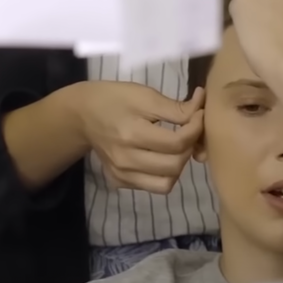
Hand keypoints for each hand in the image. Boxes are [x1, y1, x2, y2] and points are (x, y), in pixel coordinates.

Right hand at [74, 82, 204, 193]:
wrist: (82, 115)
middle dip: (189, 147)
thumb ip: (176, 108)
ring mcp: (121, 174)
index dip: (196, 129)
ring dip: (178, 166)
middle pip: (175, 165)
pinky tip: (160, 157)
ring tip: (176, 148)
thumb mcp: (145, 95)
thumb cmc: (115, 99)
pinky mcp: (119, 182)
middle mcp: (125, 160)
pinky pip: (152, 187)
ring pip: (166, 184)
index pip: (178, 142)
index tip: (198, 115)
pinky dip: (163, 174)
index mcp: (132, 134)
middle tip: (189, 132)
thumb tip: (201, 109)